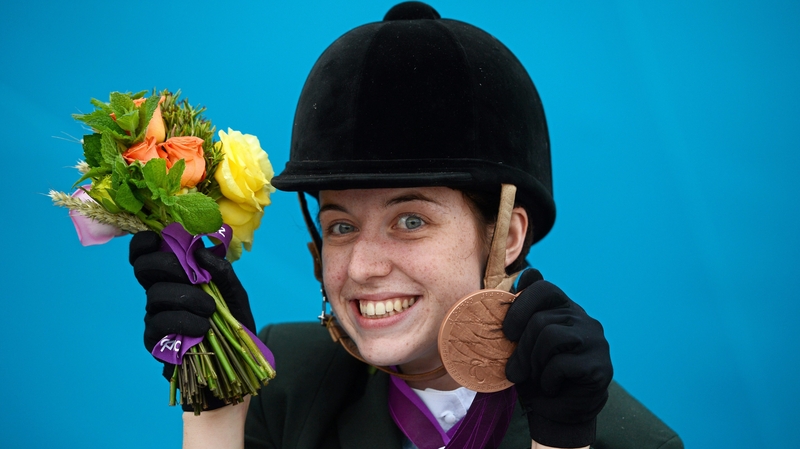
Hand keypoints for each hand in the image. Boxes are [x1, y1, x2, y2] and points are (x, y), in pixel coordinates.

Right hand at [129, 231, 255, 408]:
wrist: (235, 362)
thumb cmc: (232, 323)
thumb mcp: (234, 293)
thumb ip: (221, 270)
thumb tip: (199, 251)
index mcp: (175, 276)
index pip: (145, 253)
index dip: (144, 242)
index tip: (159, 239)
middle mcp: (159, 292)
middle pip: (143, 267)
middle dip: (167, 264)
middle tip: (194, 276)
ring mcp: (154, 315)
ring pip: (155, 294)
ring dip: (187, 297)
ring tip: (210, 310)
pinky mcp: (154, 339)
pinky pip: (159, 322)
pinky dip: (184, 321)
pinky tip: (203, 328)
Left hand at [503, 269, 611, 447]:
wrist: (557, 414)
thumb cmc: (536, 375)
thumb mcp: (523, 344)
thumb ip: (523, 315)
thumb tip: (525, 276)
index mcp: (563, 310)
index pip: (544, 287)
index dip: (520, 304)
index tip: (507, 331)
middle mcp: (583, 320)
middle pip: (540, 319)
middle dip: (521, 348)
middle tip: (515, 370)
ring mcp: (595, 341)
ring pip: (550, 336)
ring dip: (533, 363)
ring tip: (535, 378)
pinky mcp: (600, 365)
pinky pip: (560, 364)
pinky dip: (547, 380)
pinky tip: (552, 387)